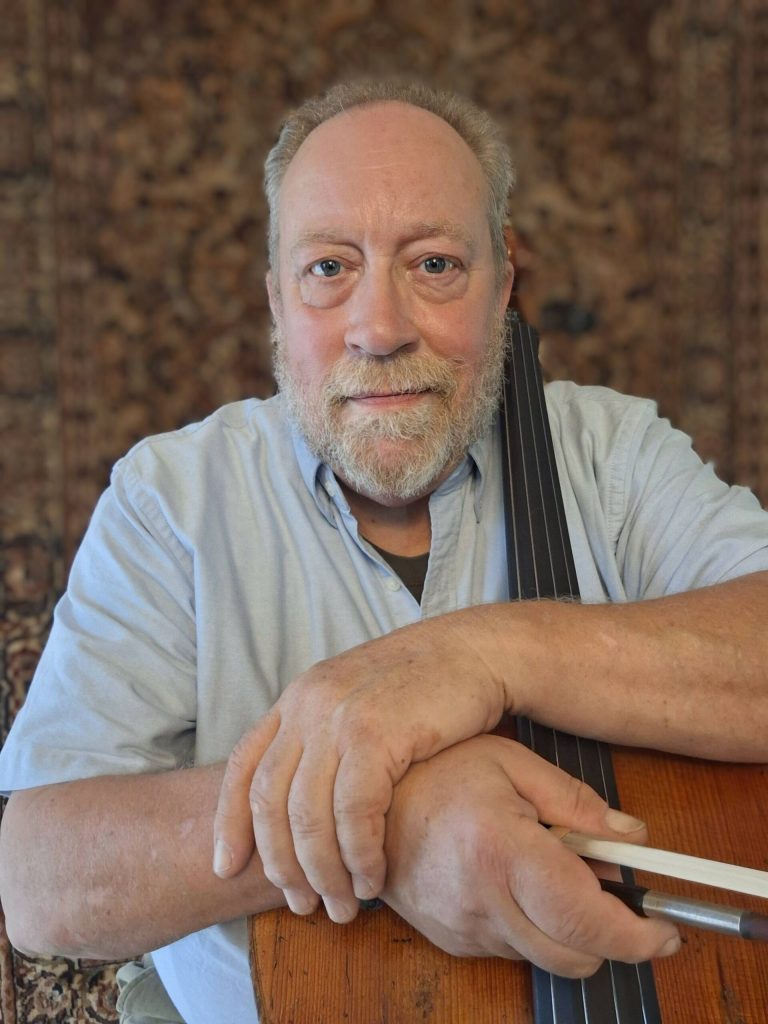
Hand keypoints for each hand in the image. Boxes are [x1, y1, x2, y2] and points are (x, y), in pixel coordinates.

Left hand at [212, 612, 511, 920]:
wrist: (475, 651)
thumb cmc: (427, 684)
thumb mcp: (358, 700)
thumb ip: (326, 738)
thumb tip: (304, 802)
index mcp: (299, 697)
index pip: (243, 765)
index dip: (229, 822)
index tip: (227, 869)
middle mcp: (309, 704)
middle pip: (270, 801)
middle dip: (282, 864)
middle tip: (304, 906)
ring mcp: (339, 716)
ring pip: (307, 815)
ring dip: (323, 872)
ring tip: (344, 904)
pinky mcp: (375, 732)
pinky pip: (353, 812)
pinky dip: (359, 855)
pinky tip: (373, 877)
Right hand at [382, 735, 680, 976]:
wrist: (364, 801)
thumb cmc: (437, 772)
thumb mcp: (513, 764)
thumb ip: (576, 804)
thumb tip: (631, 837)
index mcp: (502, 852)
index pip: (588, 921)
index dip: (638, 936)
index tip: (663, 930)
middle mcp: (483, 902)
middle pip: (576, 956)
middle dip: (608, 934)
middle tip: (607, 886)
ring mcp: (464, 929)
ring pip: (547, 958)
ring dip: (567, 928)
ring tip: (548, 869)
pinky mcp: (452, 942)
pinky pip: (513, 951)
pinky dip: (532, 928)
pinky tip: (514, 881)